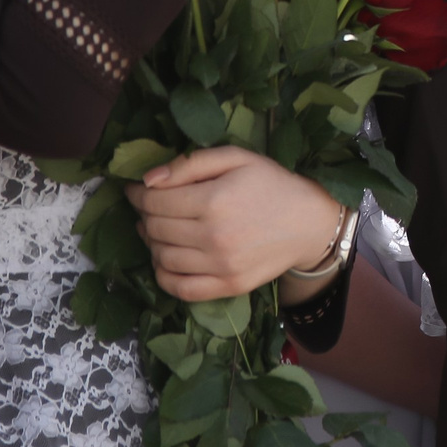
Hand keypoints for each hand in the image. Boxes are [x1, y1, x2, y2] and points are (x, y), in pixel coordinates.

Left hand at [126, 146, 345, 301]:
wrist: (310, 223)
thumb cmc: (273, 184)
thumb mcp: (237, 158)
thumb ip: (191, 163)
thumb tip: (148, 180)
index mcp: (214, 201)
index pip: (155, 201)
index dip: (138, 194)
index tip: (137, 189)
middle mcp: (213, 237)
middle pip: (155, 228)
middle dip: (145, 215)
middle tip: (152, 207)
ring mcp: (220, 266)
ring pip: (162, 257)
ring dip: (152, 242)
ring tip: (160, 230)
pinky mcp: (228, 286)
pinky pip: (179, 288)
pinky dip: (163, 274)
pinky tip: (167, 258)